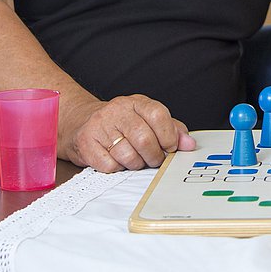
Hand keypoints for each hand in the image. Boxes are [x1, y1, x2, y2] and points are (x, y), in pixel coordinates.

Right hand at [59, 94, 195, 172]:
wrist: (81, 122)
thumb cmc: (120, 124)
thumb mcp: (147, 120)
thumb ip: (171, 130)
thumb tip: (189, 144)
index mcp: (136, 102)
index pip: (158, 115)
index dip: (169, 136)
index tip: (171, 148)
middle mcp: (117, 110)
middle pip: (144, 139)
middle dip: (154, 156)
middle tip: (154, 160)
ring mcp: (100, 126)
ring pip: (128, 156)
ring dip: (136, 164)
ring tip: (134, 159)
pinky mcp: (86, 143)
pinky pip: (110, 165)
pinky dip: (117, 169)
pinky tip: (116, 160)